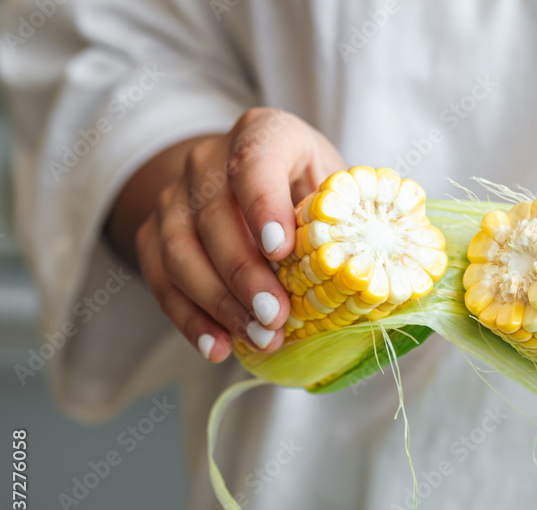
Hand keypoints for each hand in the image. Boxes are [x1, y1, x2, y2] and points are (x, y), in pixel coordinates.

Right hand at [131, 108, 344, 361]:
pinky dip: (190, 319)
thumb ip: (350, 219)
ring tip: (260, 338)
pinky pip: (162, 281)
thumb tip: (383, 277)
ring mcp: (174, 197)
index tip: (281, 251)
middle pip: (214, 217)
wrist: (240, 178)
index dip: (265, 205)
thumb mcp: (334, 187)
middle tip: (276, 317)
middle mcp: (209, 160)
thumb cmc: (304, 186)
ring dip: (219, 304)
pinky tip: (220, 347)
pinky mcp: (153, 234)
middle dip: (245, 274)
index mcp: (265, 134)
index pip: (255, 162)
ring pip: (180, 252)